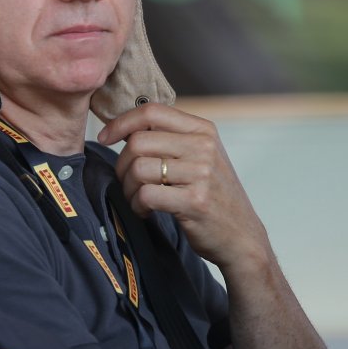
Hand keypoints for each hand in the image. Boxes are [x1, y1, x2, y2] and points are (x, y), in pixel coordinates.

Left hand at [97, 103, 270, 268]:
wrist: (241, 236)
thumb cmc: (214, 196)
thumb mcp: (202, 157)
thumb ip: (173, 139)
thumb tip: (127, 127)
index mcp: (203, 130)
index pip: (151, 112)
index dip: (121, 123)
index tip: (106, 138)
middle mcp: (204, 147)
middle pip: (138, 142)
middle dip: (122, 165)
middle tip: (127, 182)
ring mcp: (202, 174)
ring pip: (138, 169)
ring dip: (128, 188)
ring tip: (137, 199)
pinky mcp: (195, 201)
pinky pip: (146, 195)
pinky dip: (137, 205)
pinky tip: (146, 211)